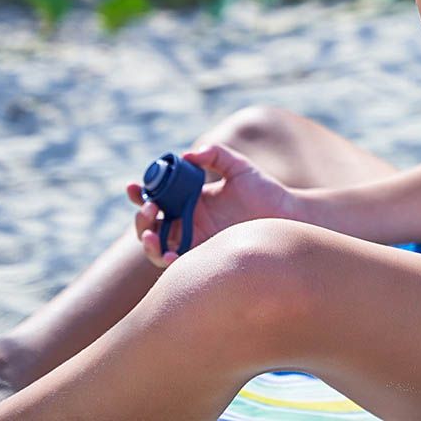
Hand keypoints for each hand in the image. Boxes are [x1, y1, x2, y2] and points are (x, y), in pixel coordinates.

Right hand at [126, 144, 297, 267]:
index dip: (141, 193)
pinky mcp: (206, 258)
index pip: (158, 196)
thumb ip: (217, 155)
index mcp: (191, 200)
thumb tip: (189, 155)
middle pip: (151, 224)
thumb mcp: (239, 168)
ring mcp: (195, 241)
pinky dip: (169, 262)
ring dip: (148, 241)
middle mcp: (188, 222)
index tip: (134, 186)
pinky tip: (171, 255)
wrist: (286, 215)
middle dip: (141, 217)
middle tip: (149, 207)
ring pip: (158, 247)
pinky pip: (180, 265)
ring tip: (151, 233)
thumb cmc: (264, 190)